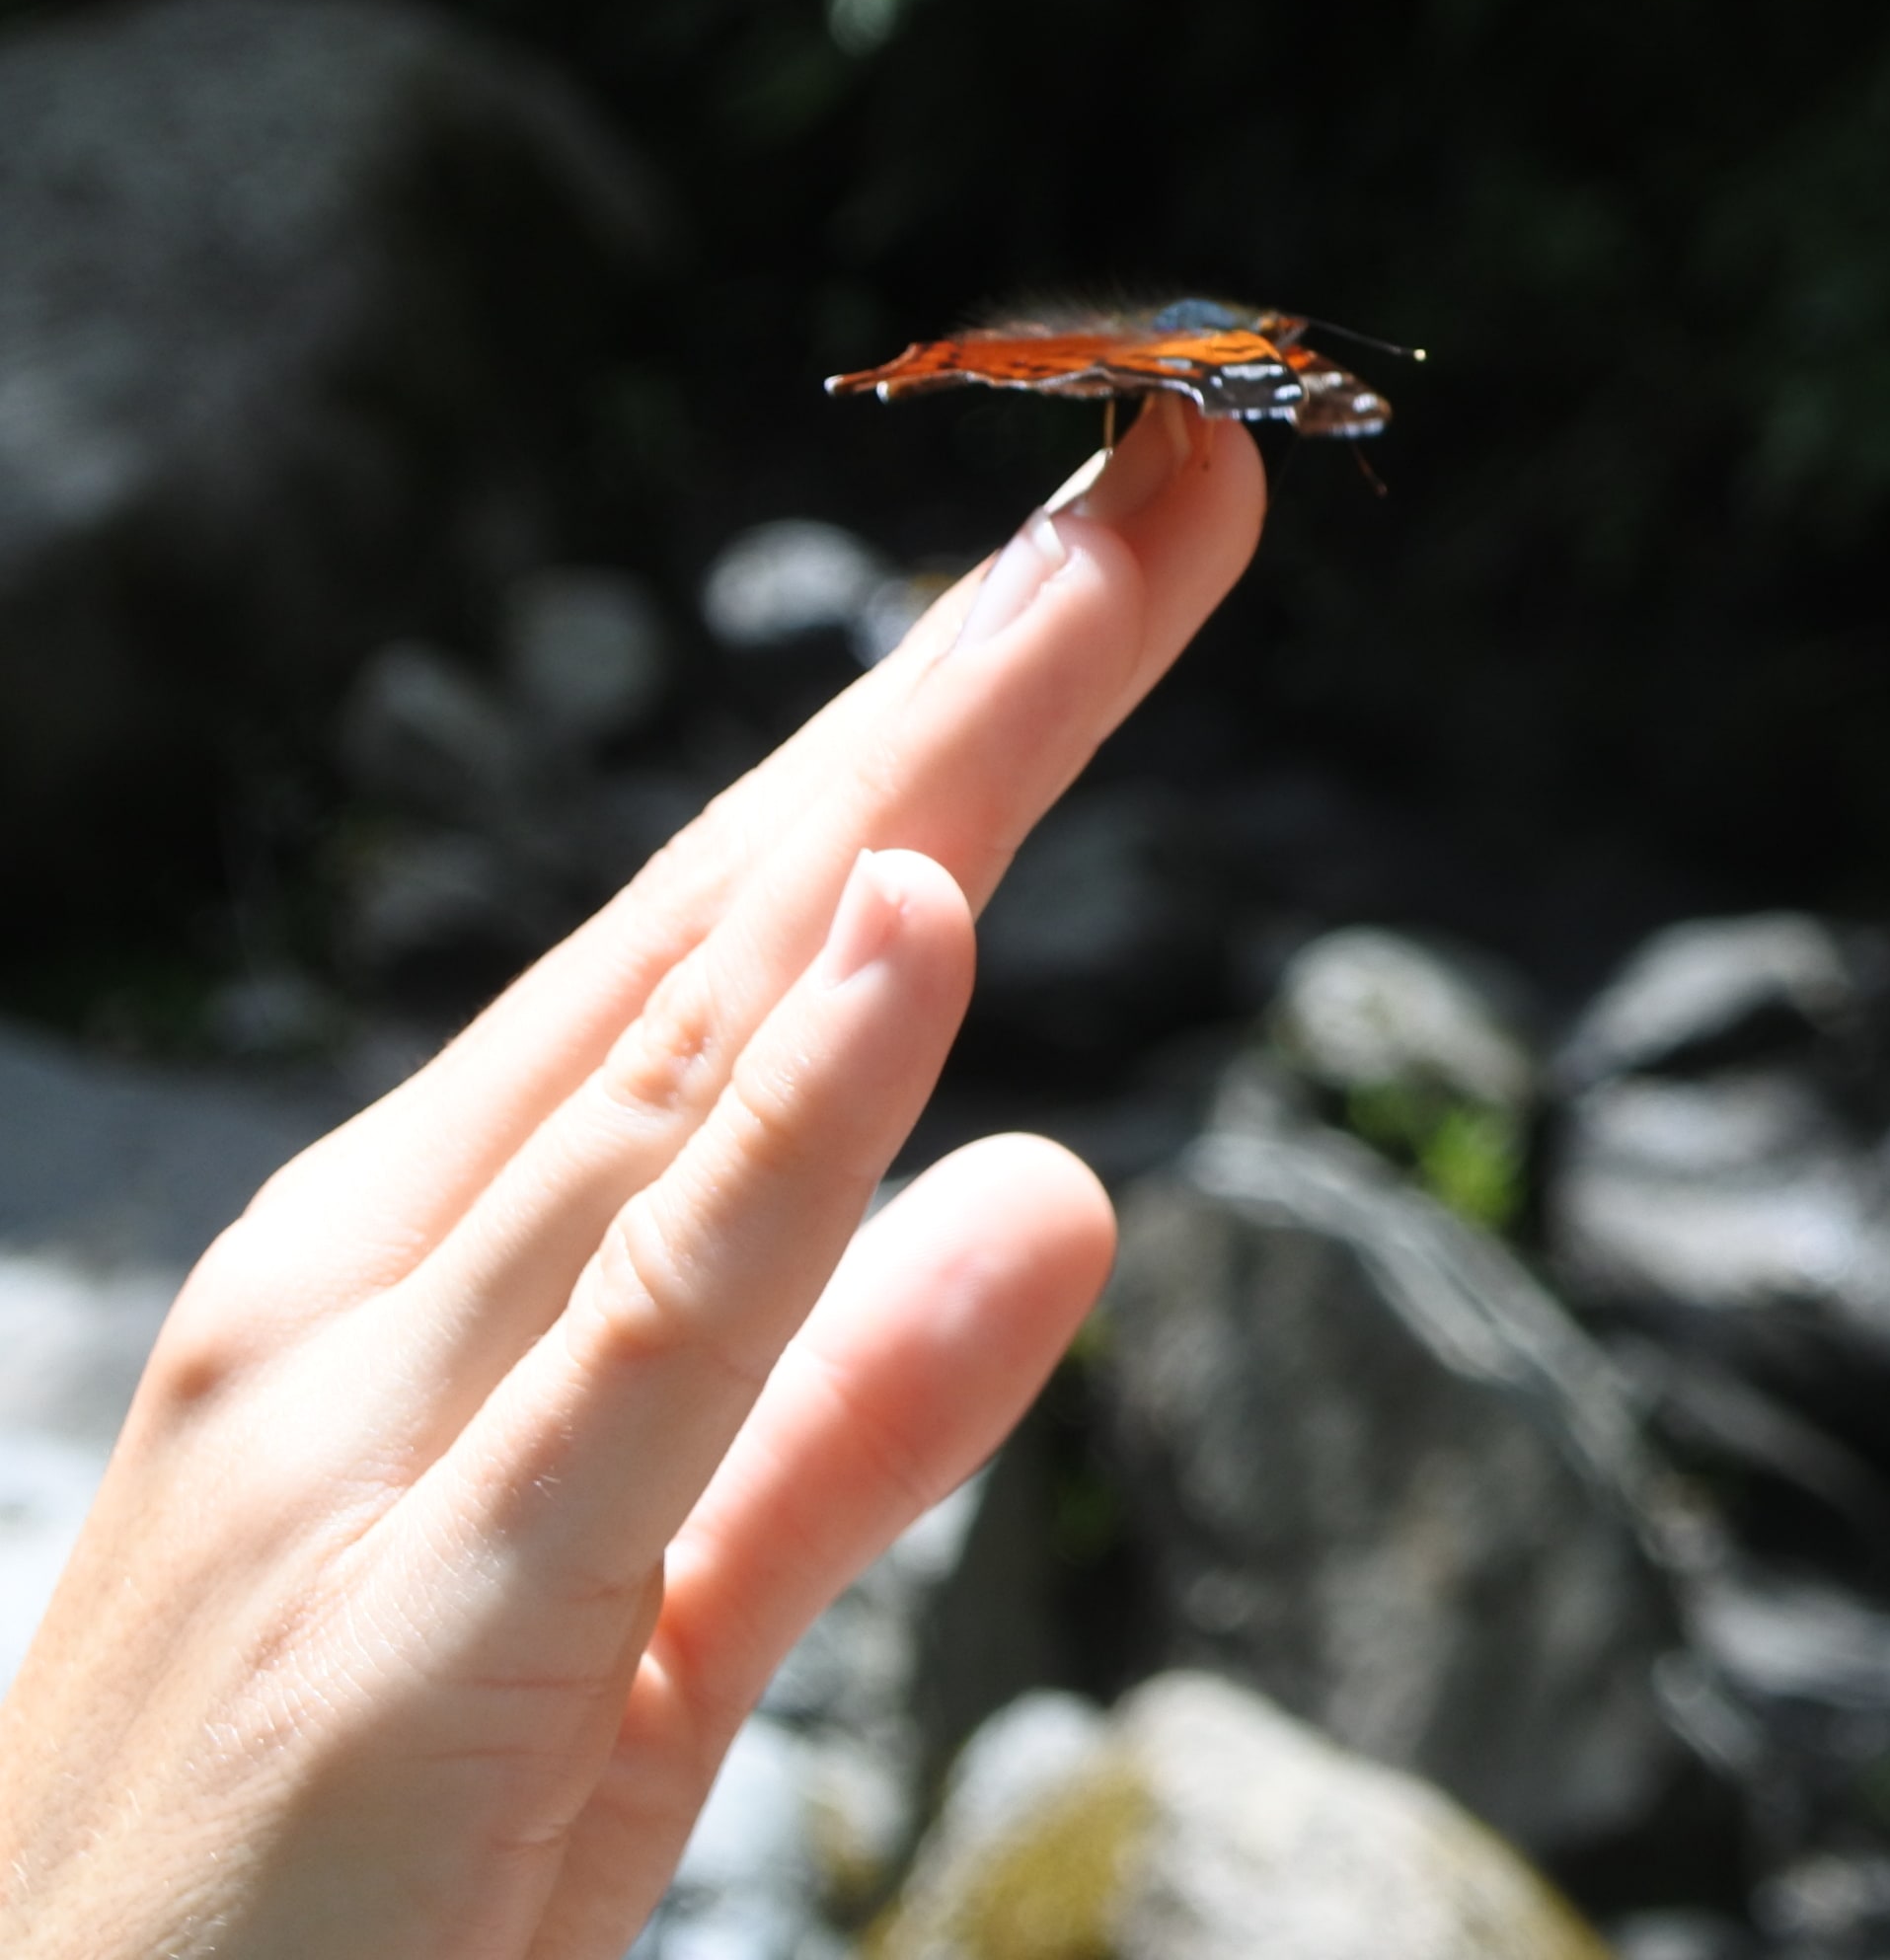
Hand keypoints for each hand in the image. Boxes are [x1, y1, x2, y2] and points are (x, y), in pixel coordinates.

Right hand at [0, 397, 1263, 1959]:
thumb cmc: (319, 1890)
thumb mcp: (660, 1620)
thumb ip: (856, 1407)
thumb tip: (1066, 1181)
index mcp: (436, 1265)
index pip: (739, 943)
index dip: (944, 737)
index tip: (1127, 553)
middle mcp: (392, 1281)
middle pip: (738, 924)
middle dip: (971, 685)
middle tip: (1184, 458)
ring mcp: (393, 1422)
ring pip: (703, 1052)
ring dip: (921, 793)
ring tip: (1093, 574)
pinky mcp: (442, 1611)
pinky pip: (655, 1322)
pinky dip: (789, 1114)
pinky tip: (909, 925)